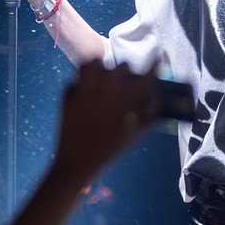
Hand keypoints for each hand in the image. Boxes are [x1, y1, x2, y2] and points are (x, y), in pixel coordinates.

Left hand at [51, 61, 158, 181]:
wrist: (76, 161)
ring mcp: (85, 86)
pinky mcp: (68, 92)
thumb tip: (155, 96)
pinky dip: (85, 79)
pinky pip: (78, 76)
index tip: (157, 62)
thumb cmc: (110, 149)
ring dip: (104, 68)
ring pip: (96, 63)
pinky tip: (89, 89)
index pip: (147, 73)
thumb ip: (150, 113)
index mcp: (127, 96)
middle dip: (129, 73)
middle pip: (124, 66)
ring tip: (106, 79)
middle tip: (128, 83)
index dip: (154, 66)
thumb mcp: (136, 133)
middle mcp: (107, 85)